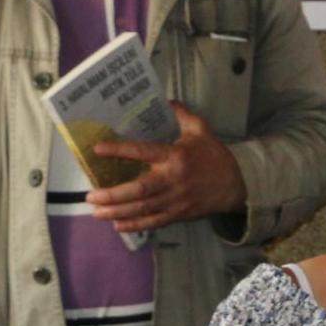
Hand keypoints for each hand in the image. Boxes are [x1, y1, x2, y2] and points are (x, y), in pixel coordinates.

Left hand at [88, 102, 246, 233]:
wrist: (235, 186)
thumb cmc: (214, 156)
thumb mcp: (202, 130)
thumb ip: (182, 115)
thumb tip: (166, 100)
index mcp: (176, 156)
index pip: (143, 152)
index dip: (120, 151)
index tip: (98, 149)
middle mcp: (173, 180)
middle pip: (139, 190)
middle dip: (113, 195)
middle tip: (90, 195)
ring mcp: (175, 200)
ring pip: (143, 209)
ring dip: (118, 212)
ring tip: (96, 212)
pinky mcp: (178, 214)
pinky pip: (153, 221)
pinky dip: (135, 225)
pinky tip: (117, 225)